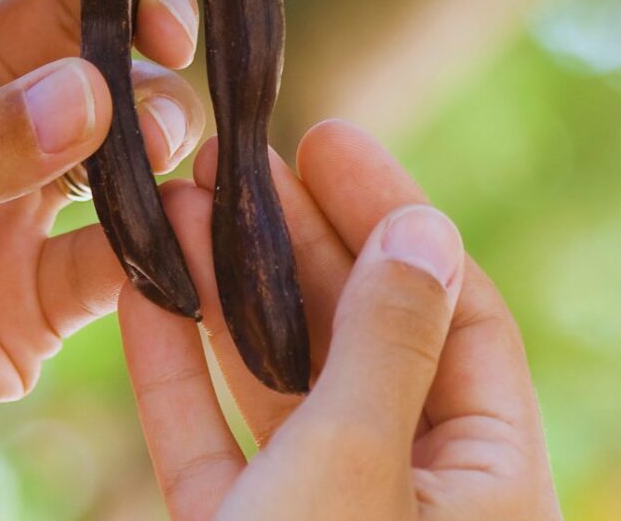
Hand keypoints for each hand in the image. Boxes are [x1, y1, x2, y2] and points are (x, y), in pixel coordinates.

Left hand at [0, 0, 204, 519]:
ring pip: (114, 120)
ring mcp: (4, 190)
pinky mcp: (39, 283)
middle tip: (174, 32)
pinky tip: (171, 242)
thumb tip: (93, 94)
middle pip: (74, 15)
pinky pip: (120, 244)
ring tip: (160, 145)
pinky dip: (156, 239)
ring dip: (154, 120)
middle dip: (138, 9)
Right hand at [120, 121, 563, 520]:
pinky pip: (211, 439)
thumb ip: (386, 343)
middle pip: (356, 333)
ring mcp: (315, 516)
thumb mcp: (357, 466)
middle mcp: (407, 493)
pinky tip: (144, 291)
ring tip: (181, 202)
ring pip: (276, 381)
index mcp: (483, 485)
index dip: (391, 214)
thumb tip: (420, 228)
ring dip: (224, 291)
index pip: (458, 312)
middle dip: (290, 240)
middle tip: (236, 161)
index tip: (325, 143)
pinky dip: (176, 371)